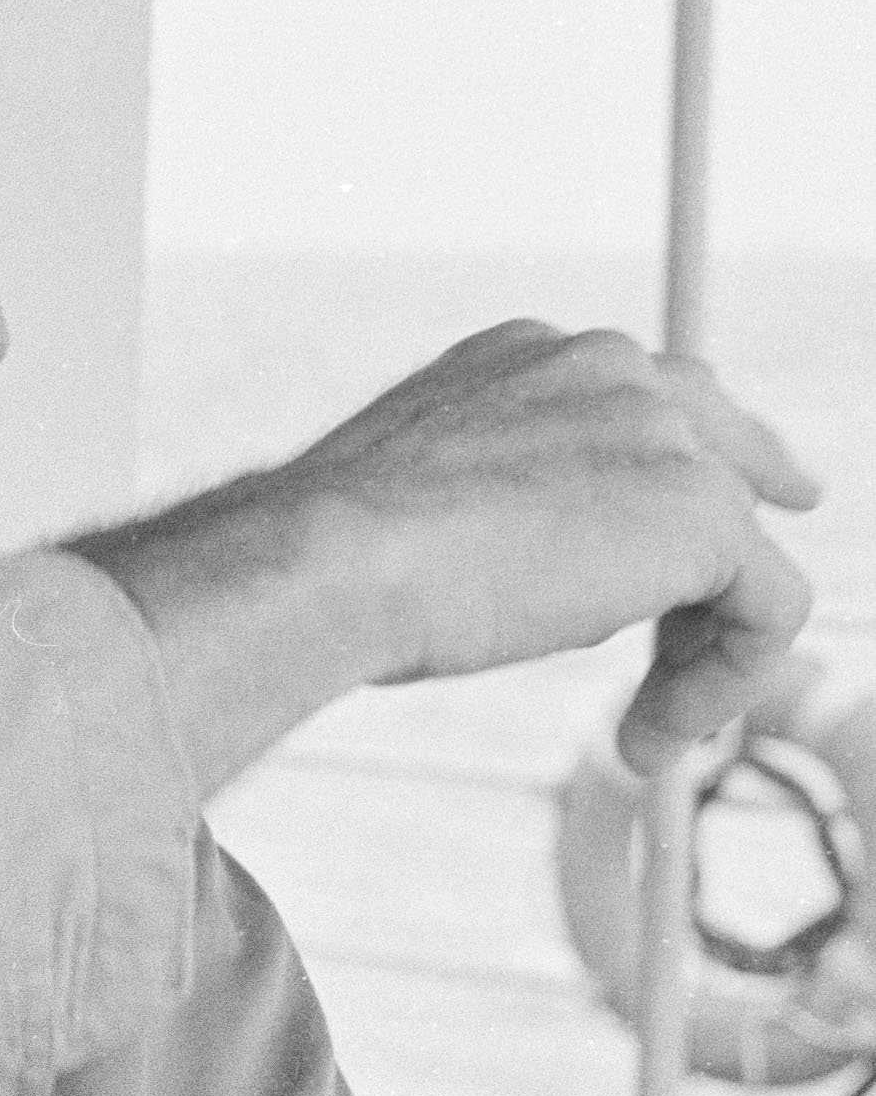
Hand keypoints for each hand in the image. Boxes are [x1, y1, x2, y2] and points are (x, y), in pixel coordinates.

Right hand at [75, 323, 818, 782]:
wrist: (326, 560)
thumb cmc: (331, 555)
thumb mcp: (419, 506)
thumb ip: (493, 508)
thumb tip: (521, 579)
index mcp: (531, 358)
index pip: (647, 398)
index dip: (682, 470)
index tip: (691, 534)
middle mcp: (609, 371)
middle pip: (724, 446)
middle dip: (732, 536)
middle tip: (717, 631)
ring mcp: (666, 436)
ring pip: (740, 552)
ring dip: (696, 653)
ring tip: (633, 732)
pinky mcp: (705, 515)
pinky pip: (770, 611)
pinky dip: (723, 686)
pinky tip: (649, 736)